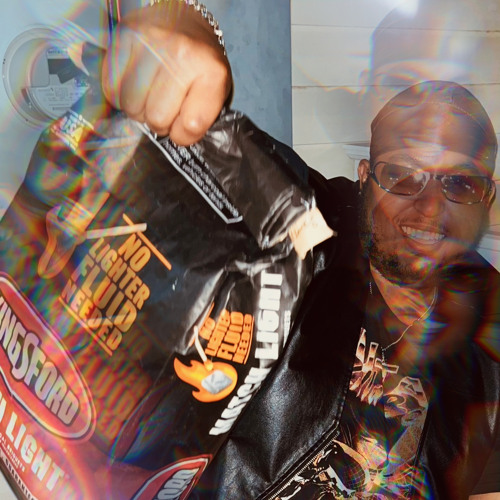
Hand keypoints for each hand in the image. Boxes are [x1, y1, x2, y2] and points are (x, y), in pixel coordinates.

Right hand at [102, 3, 231, 144]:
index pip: (191, 125)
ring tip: (148, 98)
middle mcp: (182, 54)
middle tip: (164, 110)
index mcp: (212, 72)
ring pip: (131, 105)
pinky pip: (111, 87)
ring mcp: (151, 43)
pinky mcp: (125, 38)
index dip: (183, 134)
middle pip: (157, 118)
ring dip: (138, 110)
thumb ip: (200, 119)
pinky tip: (132, 87)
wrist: (185, 18)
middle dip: (159, 122)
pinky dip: (120, 95)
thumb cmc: (200, 64)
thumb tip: (175, 139)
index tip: (182, 126)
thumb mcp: (215, 91)